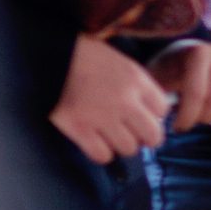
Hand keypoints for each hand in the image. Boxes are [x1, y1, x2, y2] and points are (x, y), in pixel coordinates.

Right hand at [49, 37, 170, 164]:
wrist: (48, 54)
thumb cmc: (83, 55)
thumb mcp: (119, 61)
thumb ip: (136, 84)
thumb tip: (149, 110)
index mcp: (136, 79)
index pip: (163, 109)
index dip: (154, 115)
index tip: (142, 115)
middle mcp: (125, 100)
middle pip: (154, 135)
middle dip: (145, 138)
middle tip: (133, 133)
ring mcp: (102, 116)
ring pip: (129, 149)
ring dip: (121, 145)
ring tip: (110, 136)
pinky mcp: (78, 128)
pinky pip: (101, 155)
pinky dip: (100, 153)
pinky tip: (95, 143)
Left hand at [150, 41, 210, 131]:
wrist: (183, 59)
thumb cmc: (169, 75)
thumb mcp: (157, 81)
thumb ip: (158, 95)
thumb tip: (159, 114)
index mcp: (199, 53)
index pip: (198, 93)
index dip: (187, 116)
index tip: (177, 127)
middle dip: (207, 117)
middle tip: (196, 119)